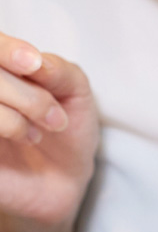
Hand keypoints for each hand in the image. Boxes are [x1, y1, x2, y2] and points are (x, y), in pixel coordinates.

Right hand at [0, 35, 98, 231]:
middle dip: (27, 94)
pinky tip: (26, 137)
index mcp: (3, 67)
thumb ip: (60, 70)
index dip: (8, 50)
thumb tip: (36, 60)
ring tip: (41, 132)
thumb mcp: (76, 94)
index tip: (33, 65)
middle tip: (56, 119)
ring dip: (20, 112)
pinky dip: (6, 125)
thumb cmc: (66, 131)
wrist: (63, 181)